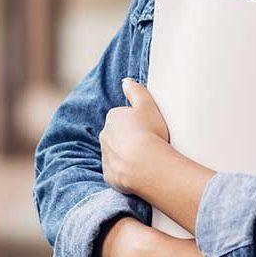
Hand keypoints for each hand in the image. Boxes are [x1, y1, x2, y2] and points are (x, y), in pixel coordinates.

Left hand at [100, 78, 168, 194]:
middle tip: (150, 143)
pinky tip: (140, 170)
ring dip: (128, 154)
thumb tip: (126, 81)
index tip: (151, 128)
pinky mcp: (109, 175)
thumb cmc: (150, 133)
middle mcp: (104, 136)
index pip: (124, 116)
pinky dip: (127, 170)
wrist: (146, 165)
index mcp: (113, 117)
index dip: (139, 122)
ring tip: (147, 158)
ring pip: (117, 152)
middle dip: (131, 138)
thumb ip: (136, 90)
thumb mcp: (147, 105)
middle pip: (119, 134)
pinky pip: (118, 170)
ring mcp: (106, 156)